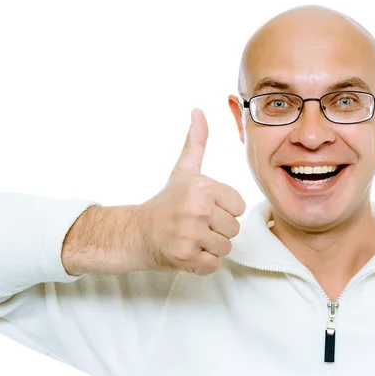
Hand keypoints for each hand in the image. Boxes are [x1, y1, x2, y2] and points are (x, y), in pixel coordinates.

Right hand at [138, 108, 245, 275]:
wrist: (136, 232)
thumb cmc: (166, 202)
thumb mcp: (184, 170)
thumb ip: (196, 142)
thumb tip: (198, 110)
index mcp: (203, 187)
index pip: (238, 207)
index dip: (223, 210)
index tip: (204, 209)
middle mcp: (198, 209)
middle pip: (233, 229)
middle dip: (217, 231)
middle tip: (195, 225)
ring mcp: (191, 234)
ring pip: (225, 248)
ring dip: (210, 247)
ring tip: (191, 238)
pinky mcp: (185, 256)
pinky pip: (212, 265)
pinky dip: (202, 264)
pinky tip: (187, 251)